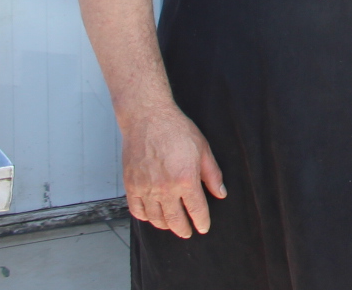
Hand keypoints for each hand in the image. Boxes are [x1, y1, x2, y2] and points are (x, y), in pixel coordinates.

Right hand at [122, 103, 225, 237]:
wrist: (148, 119)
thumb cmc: (177, 131)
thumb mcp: (203, 149)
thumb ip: (212, 174)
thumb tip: (221, 193)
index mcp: (186, 179)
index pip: (196, 210)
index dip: (201, 222)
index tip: (203, 228)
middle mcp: (164, 188)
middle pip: (175, 219)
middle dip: (183, 229)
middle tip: (187, 232)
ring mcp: (145, 188)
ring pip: (155, 218)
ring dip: (165, 225)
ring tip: (172, 225)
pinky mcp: (131, 185)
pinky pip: (137, 210)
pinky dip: (145, 217)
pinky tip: (152, 216)